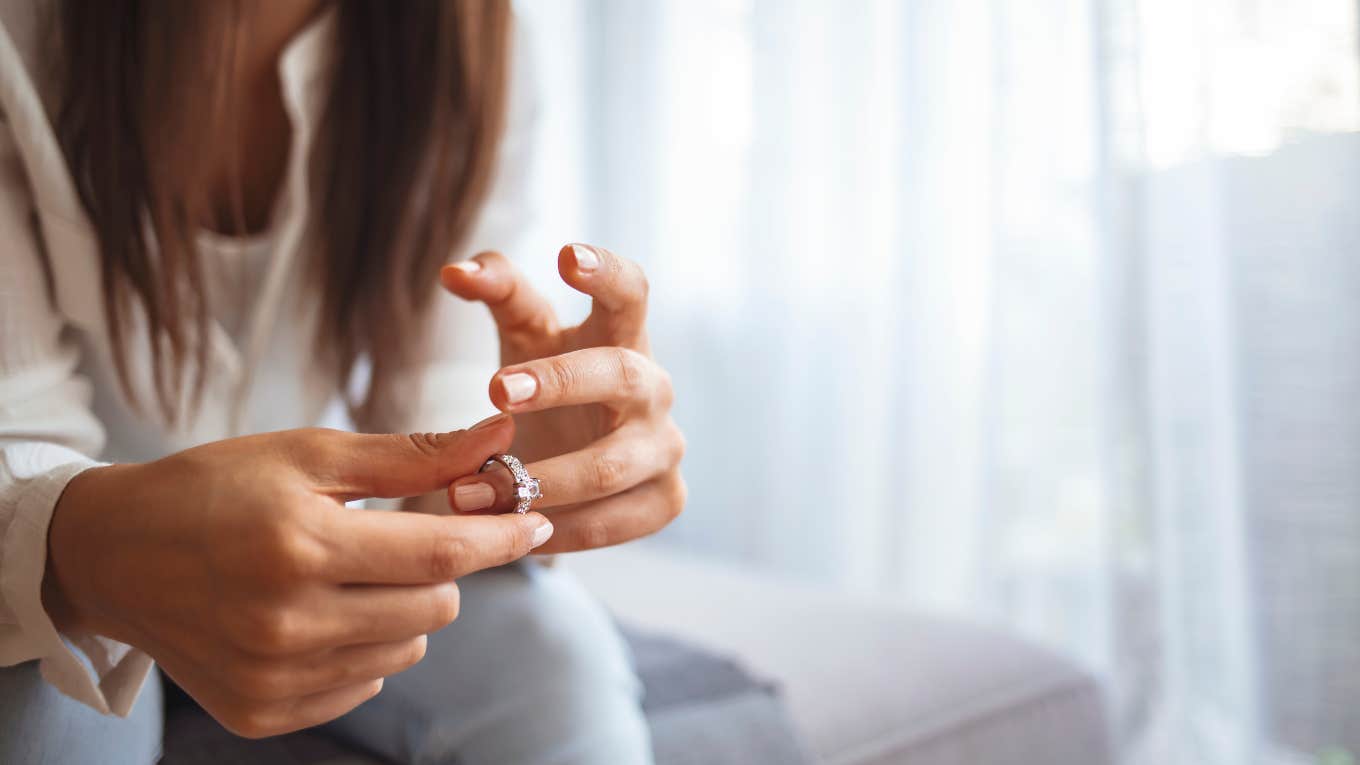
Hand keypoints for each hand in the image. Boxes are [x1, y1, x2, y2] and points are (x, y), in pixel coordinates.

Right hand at [42, 415, 551, 737]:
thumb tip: (501, 440)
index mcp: (299, 546)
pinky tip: (317, 613)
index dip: (501, 537)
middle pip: (435, 608)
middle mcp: (286, 624)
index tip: (537, 519)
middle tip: (399, 535)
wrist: (113, 555)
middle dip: (441, 567)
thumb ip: (413, 456)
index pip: (439, 554)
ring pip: (407, 651)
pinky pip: (363, 686)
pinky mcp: (262, 713)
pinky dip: (362, 649)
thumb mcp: (309, 454)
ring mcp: (273, 678)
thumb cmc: (216, 488)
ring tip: (345, 573)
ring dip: (402, 610)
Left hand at [439, 244, 684, 552]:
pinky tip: (513, 532)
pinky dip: (559, 530)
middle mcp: (655, 387)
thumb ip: (497, 293)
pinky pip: (613, 521)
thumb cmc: (551, 383)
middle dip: (560, 382)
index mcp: (623, 335)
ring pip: (611, 465)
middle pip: (622, 375)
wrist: (576, 462)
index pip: (631, 291)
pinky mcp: (665, 500)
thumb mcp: (524, 335)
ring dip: (536, 480)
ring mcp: (665, 447)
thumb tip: (452, 272)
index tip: (567, 257)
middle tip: (495, 390)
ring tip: (466, 493)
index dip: (606, 272)